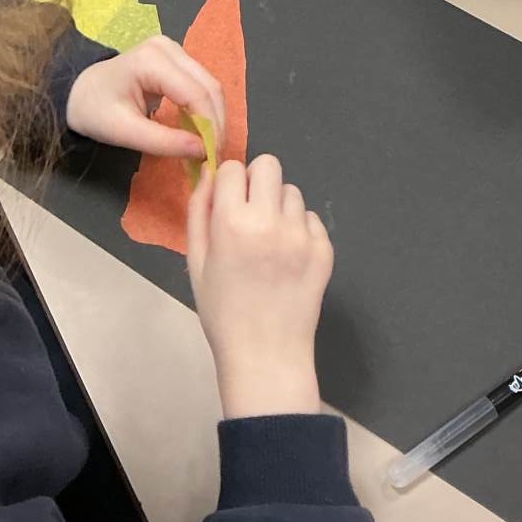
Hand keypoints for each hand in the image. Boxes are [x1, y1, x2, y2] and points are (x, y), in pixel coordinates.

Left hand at [64, 35, 226, 157]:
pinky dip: (204, 109)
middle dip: (216, 123)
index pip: (196, 93)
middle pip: (209, 86)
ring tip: (208, 148)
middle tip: (213, 157)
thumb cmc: (94, 110)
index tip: (212, 159)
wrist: (77, 92)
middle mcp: (168, 47)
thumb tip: (203, 152)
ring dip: (213, 117)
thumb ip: (164, 142)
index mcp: (152, 60)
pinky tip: (200, 131)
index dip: (210, 126)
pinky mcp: (175, 59)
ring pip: (209, 85)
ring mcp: (173, 50)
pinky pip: (200, 84)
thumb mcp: (124, 132)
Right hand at [187, 156, 331, 420]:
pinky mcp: (325, 250)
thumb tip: (208, 172)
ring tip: (270, 242)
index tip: (228, 204)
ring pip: (291, 192)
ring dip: (279, 207)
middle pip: (269, 165)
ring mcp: (302, 235)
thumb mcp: (196, 262)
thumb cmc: (223, 312)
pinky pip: (311, 219)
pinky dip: (300, 230)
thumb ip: (199, 211)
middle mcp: (270, 221)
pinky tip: (288, 259)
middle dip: (257, 182)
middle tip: (251, 213)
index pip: (233, 168)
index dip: (228, 184)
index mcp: (233, 222)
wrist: (266, 356)